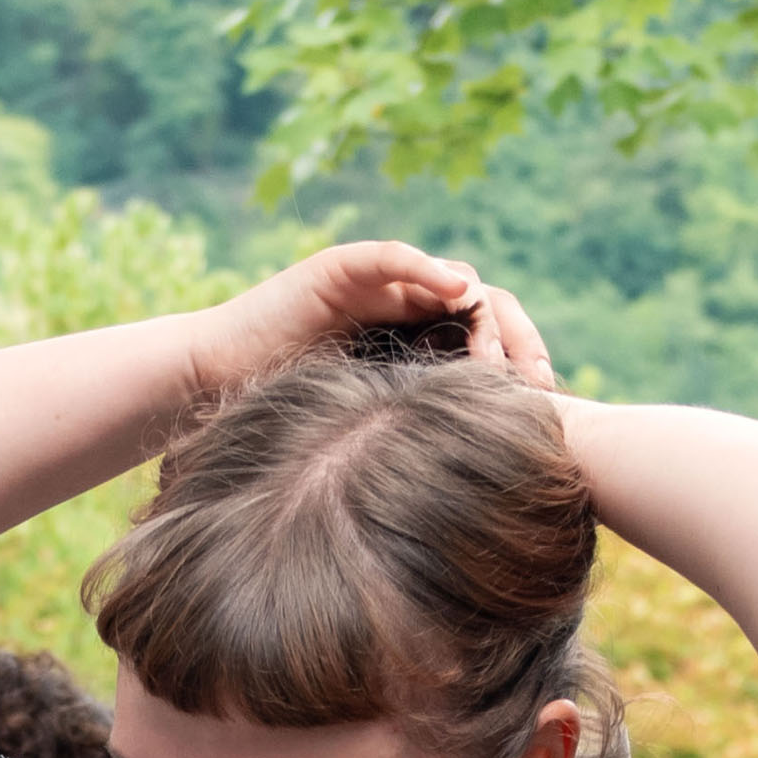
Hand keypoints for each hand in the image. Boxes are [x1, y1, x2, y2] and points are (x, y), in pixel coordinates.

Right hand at [179, 242, 537, 419]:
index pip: (484, 340)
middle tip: (540, 382)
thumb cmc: (280, 418)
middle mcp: (404, 307)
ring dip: (485, 312)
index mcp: (414, 344)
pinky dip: (428, 269)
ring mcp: (377, 283)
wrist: (213, 382)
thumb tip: (467, 499)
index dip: (517, 368)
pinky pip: (395, 258)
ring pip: (453, 279)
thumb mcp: (364, 433)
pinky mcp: (343, 267)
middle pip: (484, 306)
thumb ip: (409, 440)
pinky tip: (458, 292)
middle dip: (517, 341)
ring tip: (500, 355)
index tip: (544, 410)